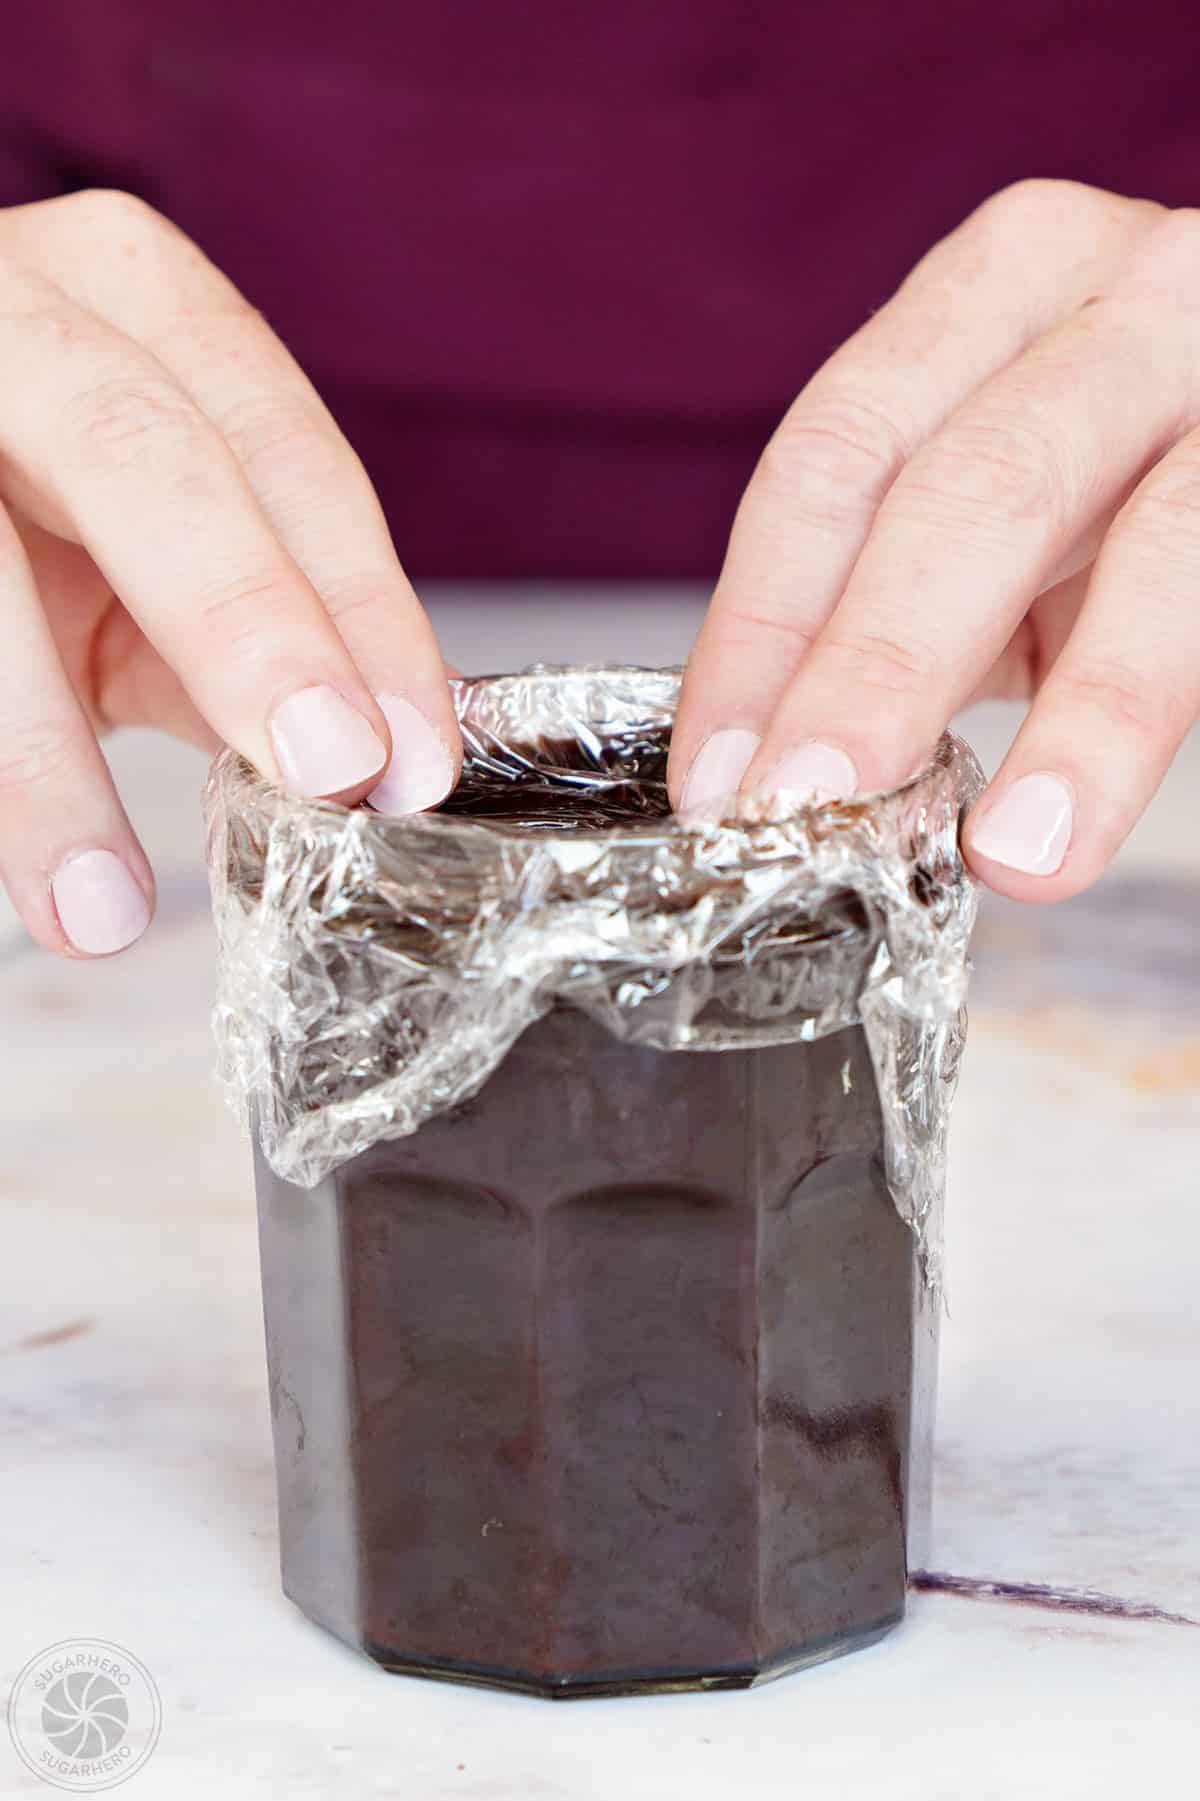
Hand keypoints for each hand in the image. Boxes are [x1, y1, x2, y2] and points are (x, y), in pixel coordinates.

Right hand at [0, 190, 458, 956]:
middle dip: (243, 618)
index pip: (281, 449)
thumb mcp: (149, 554)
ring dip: (39, 754)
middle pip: (140, 451)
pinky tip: (29, 868)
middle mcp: (16, 306)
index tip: (407, 757)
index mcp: (136, 300)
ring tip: (98, 909)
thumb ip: (256, 630)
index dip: (357, 606)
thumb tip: (392, 757)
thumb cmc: (30, 514)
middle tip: (325, 770)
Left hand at [671, 179, 1196, 900]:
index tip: (714, 776)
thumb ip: (895, 600)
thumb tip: (773, 770)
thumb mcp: (1001, 512)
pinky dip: (1139, 723)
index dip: (761, 624)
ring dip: (1076, 721)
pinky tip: (1089, 821)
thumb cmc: (1130, 480)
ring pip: (1153, 544)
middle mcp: (1130, 294)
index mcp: (1002, 285)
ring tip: (1006, 855)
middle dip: (874, 668)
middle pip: (967, 487)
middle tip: (802, 809)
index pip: (841, 450)